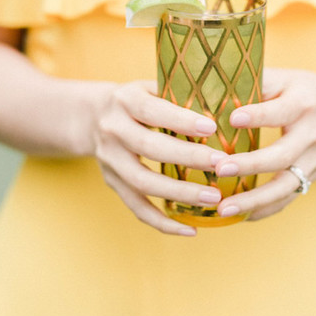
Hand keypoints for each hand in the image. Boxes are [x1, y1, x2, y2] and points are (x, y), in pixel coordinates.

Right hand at [93, 80, 226, 236]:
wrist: (91, 117)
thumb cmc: (138, 100)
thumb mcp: (150, 87)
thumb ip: (177, 94)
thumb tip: (224, 104)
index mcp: (125, 100)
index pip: (153, 111)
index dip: (181, 120)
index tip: (212, 127)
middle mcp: (113, 130)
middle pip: (150, 147)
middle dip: (188, 157)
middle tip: (221, 165)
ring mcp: (110, 159)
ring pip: (143, 183)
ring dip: (180, 194)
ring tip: (213, 198)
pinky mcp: (112, 183)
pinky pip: (136, 207)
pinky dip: (163, 222)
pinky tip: (190, 229)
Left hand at [213, 68, 315, 221]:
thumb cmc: (302, 90)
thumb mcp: (285, 78)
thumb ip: (256, 81)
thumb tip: (215, 84)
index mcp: (303, 103)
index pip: (280, 111)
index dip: (257, 115)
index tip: (232, 118)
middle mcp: (312, 134)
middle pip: (283, 155)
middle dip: (251, 164)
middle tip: (220, 168)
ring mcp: (314, 160)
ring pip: (286, 185)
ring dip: (254, 200)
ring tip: (223, 208)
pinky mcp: (311, 177)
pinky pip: (287, 198)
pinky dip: (263, 210)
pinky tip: (239, 216)